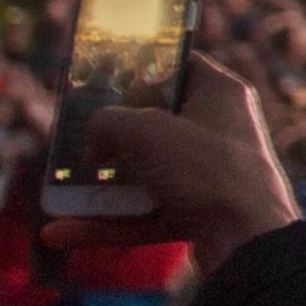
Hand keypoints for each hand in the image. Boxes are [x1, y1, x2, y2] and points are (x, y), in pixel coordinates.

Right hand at [42, 53, 299, 273]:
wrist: (250, 240)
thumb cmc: (207, 169)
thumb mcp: (147, 130)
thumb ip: (110, 121)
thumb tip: (94, 136)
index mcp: (220, 94)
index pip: (179, 64)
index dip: (141, 66)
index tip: (103, 75)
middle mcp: (218, 131)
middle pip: (154, 124)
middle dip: (111, 136)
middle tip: (73, 137)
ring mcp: (209, 175)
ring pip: (144, 176)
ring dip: (99, 186)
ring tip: (56, 192)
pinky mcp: (199, 215)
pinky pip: (144, 216)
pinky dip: (106, 224)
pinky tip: (60, 232)